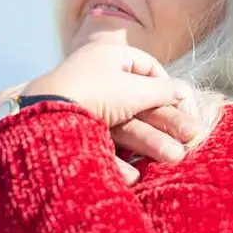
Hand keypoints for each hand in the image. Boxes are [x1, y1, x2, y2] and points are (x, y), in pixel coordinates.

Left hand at [22, 41, 202, 181]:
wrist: (42, 117)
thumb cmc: (95, 92)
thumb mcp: (137, 89)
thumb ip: (164, 91)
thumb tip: (183, 92)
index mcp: (109, 56)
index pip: (147, 66)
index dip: (167, 84)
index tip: (182, 102)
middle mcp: (96, 79)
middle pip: (140, 101)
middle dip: (165, 121)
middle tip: (190, 137)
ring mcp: (85, 106)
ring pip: (125, 125)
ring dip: (151, 143)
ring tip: (172, 159)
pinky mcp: (75, 132)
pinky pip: (103, 145)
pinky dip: (120, 160)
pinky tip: (135, 175)